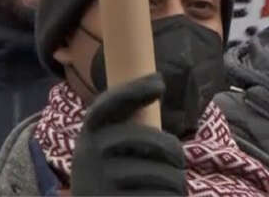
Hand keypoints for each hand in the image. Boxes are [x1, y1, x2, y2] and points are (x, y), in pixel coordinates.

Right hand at [71, 73, 186, 195]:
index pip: (104, 107)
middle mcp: (88, 157)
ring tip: (171, 186)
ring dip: (175, 181)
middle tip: (179, 162)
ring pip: (161, 172)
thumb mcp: (107, 151)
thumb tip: (157, 82)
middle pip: (148, 139)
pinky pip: (159, 196)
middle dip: (174, 150)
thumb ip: (127, 127)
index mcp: (88, 138)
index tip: (159, 83)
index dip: (131, 91)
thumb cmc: (111, 180)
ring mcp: (99, 183)